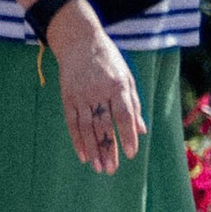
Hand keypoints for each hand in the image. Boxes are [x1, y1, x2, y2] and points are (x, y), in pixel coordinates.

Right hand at [52, 1, 145, 175]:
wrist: (79, 41)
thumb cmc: (109, 60)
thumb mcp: (127, 77)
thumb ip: (134, 104)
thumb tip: (142, 130)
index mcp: (117, 86)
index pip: (123, 115)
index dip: (127, 135)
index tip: (130, 154)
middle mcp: (98, 92)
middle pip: (103, 125)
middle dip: (108, 148)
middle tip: (112, 169)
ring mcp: (80, 95)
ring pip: (86, 127)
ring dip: (93, 149)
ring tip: (99, 167)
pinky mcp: (67, 97)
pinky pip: (72, 123)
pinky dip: (77, 140)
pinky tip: (83, 155)